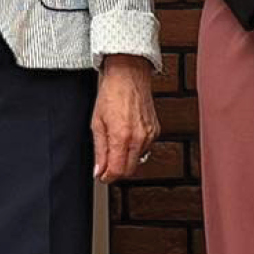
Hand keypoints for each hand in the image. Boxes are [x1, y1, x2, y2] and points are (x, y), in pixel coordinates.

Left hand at [92, 53, 158, 180]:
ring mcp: (150, 135)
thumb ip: (99, 150)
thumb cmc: (112, 94)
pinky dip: (134, 149)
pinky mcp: (155, 131)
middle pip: (129, 170)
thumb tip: (99, 170)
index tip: (101, 176)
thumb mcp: (97, 123)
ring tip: (115, 145)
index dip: (107, 177)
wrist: (129, 76)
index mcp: (122, 136)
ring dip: (125, 160)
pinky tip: (126, 136)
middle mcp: (139, 138)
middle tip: (105, 165)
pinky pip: (144, 149)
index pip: (117, 171)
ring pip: (137, 161)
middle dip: (116, 171)